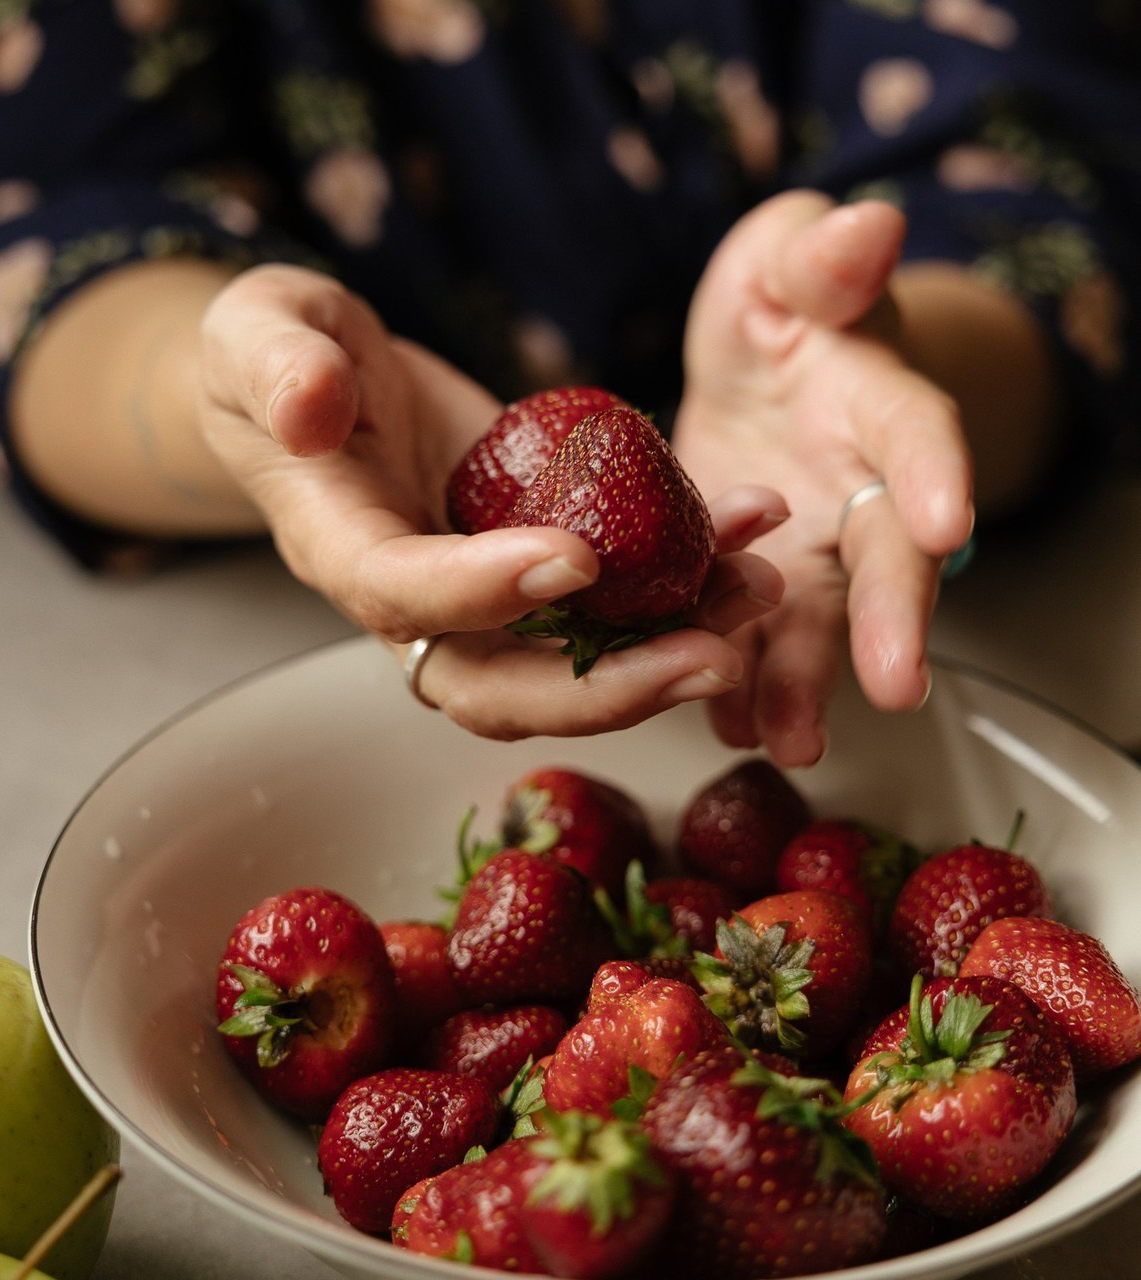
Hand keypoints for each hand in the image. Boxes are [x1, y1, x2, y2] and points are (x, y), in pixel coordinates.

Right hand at [198, 264, 786, 738]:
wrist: (324, 381)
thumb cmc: (276, 355)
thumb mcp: (256, 333)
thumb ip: (276, 367)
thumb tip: (311, 410)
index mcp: (340, 549)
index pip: (403, 597)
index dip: (482, 594)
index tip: (572, 560)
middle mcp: (414, 600)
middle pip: (504, 685)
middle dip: (609, 688)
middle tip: (713, 655)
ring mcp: (481, 595)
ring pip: (575, 661)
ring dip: (672, 643)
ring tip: (759, 588)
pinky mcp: (534, 565)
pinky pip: (611, 597)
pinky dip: (683, 575)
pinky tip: (745, 528)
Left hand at [672, 191, 975, 766]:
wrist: (754, 377)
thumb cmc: (781, 309)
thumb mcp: (786, 265)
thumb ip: (821, 260)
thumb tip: (867, 224)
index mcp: (879, 403)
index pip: (919, 433)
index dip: (935, 475)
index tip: (949, 521)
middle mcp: (861, 491)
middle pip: (885, 557)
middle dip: (890, 619)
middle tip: (893, 683)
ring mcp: (810, 549)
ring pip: (817, 619)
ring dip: (805, 681)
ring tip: (785, 737)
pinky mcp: (755, 583)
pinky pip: (751, 637)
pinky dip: (739, 683)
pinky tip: (722, 723)